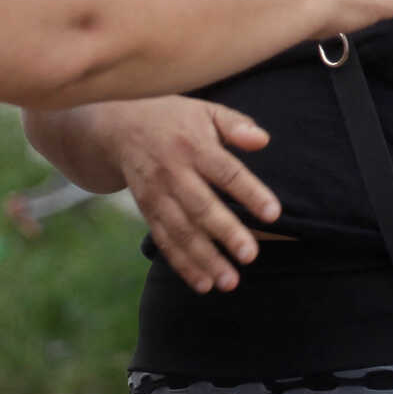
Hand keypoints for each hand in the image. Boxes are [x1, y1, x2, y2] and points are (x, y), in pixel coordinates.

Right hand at [97, 97, 281, 292]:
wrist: (118, 128)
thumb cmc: (175, 119)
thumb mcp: (205, 110)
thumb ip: (236, 125)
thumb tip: (263, 140)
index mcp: (194, 146)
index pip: (226, 172)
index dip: (250, 193)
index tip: (274, 213)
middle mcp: (173, 172)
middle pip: (201, 206)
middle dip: (225, 232)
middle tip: (250, 255)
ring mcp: (157, 194)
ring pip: (181, 230)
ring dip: (205, 258)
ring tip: (230, 281)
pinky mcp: (147, 211)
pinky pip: (165, 240)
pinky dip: (183, 264)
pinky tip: (204, 283)